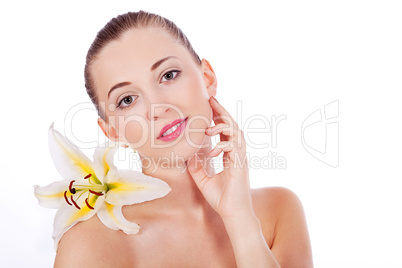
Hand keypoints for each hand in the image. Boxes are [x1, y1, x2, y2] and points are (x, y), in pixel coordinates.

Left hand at [187, 96, 253, 220]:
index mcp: (229, 154)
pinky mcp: (241, 164)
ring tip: (209, 126)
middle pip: (232, 126)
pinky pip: (234, 147)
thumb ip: (196, 166)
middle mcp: (236, 153)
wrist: (232, 213)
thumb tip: (188, 154)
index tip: (209, 105)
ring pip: (236, 132)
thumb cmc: (221, 198)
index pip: (225, 131)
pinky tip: (213, 151)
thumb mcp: (203, 179)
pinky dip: (223, 145)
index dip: (218, 117)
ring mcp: (240, 158)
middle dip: (222, 112)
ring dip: (223, 126)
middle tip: (211, 100)